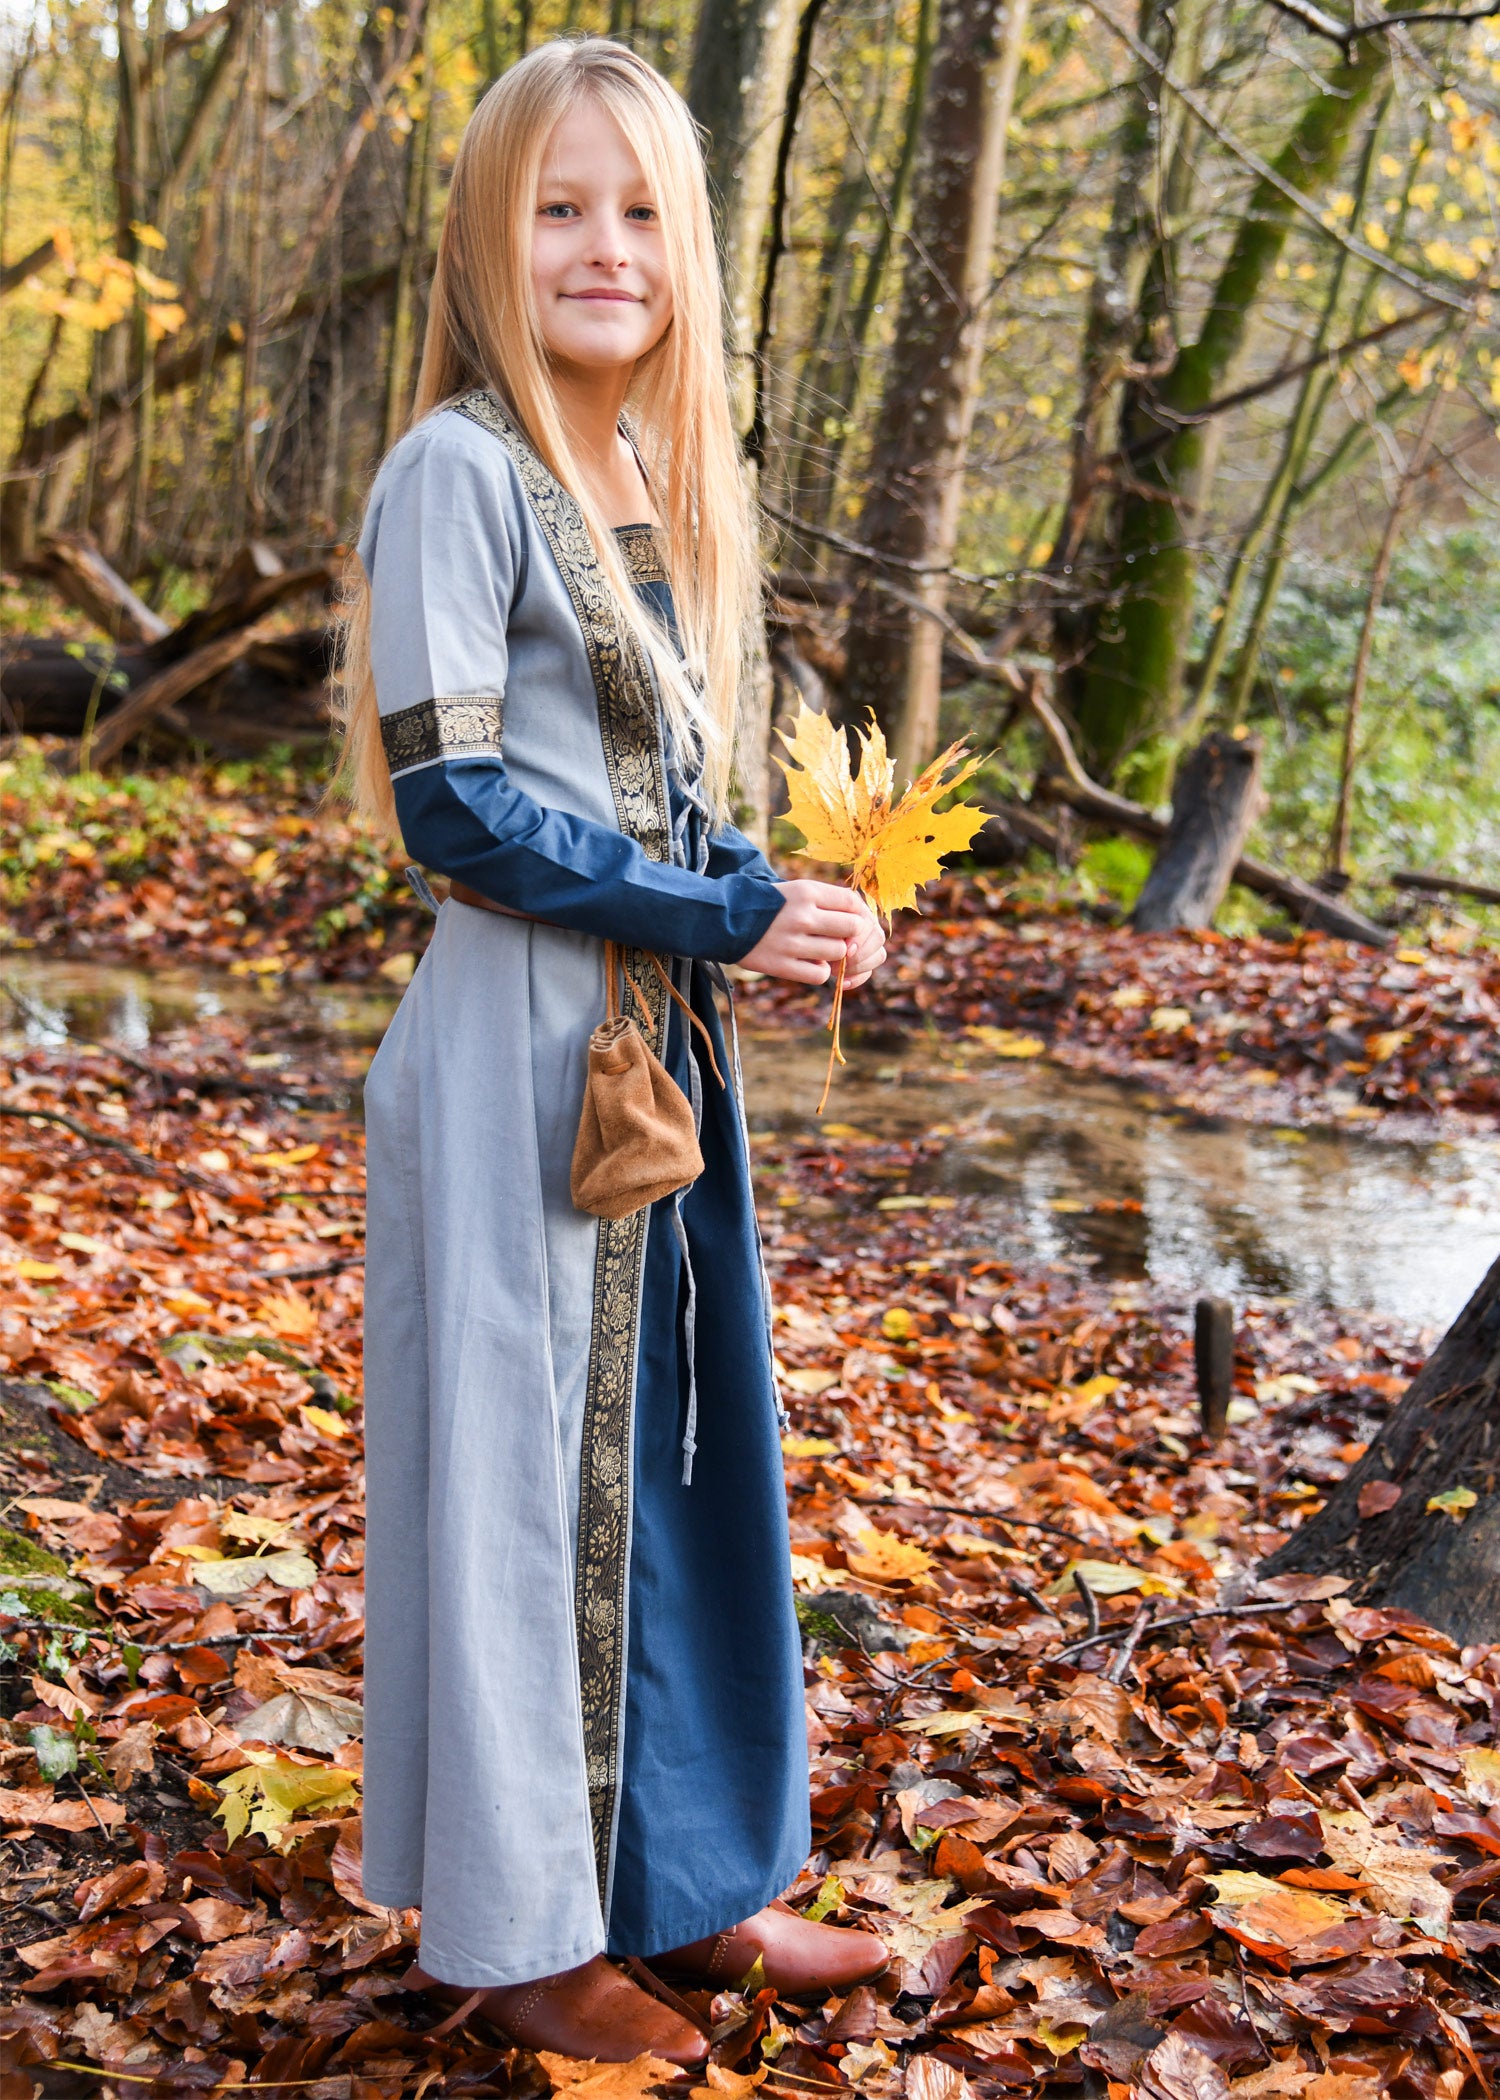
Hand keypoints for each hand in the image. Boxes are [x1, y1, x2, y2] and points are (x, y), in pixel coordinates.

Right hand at [740, 880, 886, 987]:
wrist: (723, 920)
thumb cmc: (768, 905)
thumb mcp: (796, 891)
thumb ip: (828, 902)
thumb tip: (863, 920)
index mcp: (806, 891)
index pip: (853, 903)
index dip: (861, 916)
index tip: (854, 924)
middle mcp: (802, 915)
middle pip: (852, 929)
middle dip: (852, 937)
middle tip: (841, 941)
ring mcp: (791, 942)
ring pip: (839, 953)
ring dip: (836, 956)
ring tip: (820, 951)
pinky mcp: (781, 965)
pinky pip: (820, 975)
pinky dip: (820, 972)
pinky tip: (808, 964)